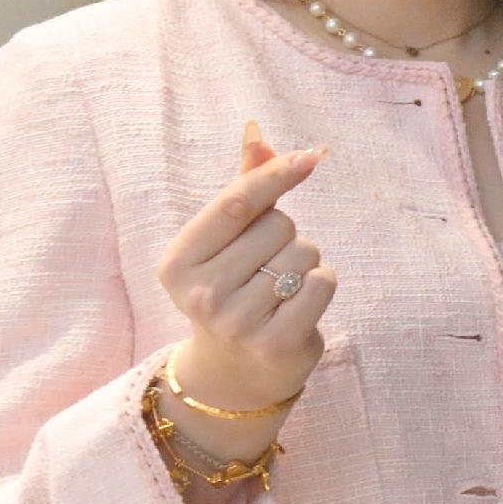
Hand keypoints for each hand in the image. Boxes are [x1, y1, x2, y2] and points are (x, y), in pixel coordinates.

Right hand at [152, 121, 331, 418]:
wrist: (236, 370)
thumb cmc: (235, 286)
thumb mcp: (227, 240)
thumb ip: (243, 188)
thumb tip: (257, 132)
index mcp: (178, 260)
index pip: (237, 204)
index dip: (276, 175)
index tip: (311, 156)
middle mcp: (201, 292)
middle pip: (279, 227)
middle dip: (287, 238)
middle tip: (267, 267)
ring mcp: (236, 322)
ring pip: (305, 255)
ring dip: (307, 263)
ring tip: (281, 289)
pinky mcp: (275, 343)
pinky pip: (323, 284)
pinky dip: (323, 285)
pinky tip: (300, 305)